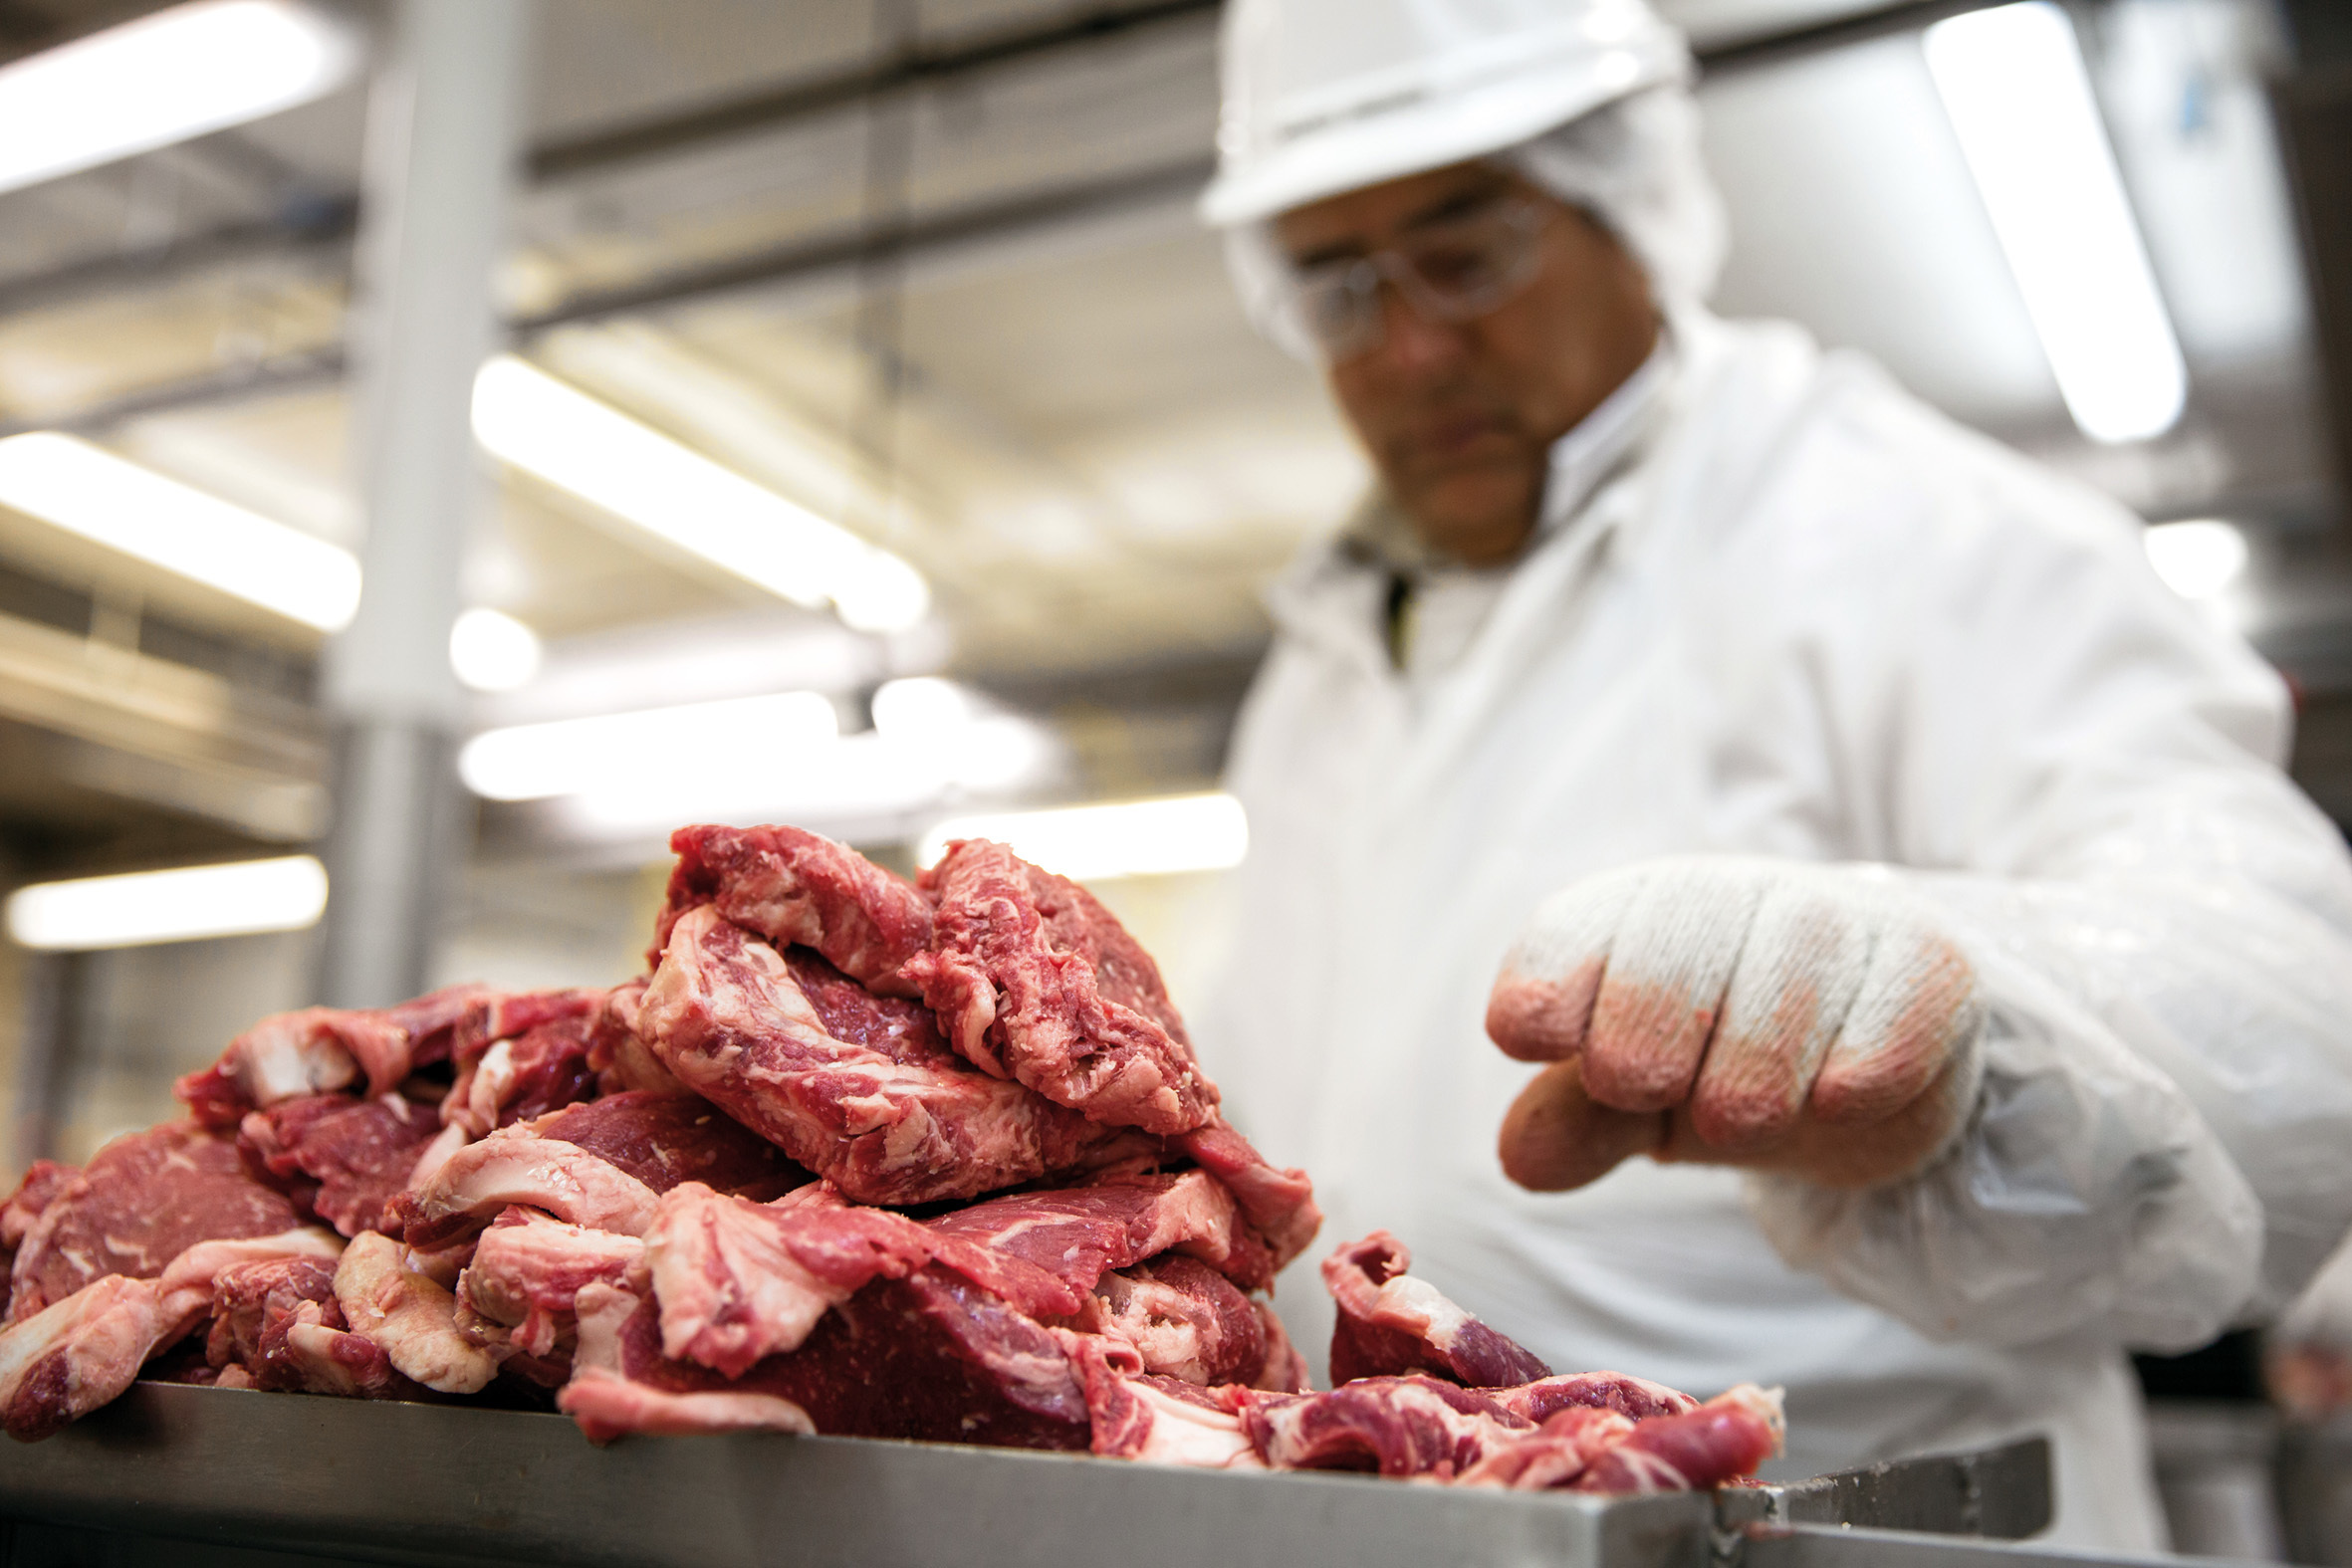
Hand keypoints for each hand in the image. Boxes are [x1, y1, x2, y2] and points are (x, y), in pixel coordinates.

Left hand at [1486, 858, 1983, 1191]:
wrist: (1862, 1066)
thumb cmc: (1717, 1069)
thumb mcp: (1641, 1104)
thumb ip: (1582, 1121)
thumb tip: (1520, 1159)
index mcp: (1634, 919)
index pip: (1579, 927)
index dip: (1548, 975)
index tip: (1525, 1038)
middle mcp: (1733, 900)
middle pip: (1682, 929)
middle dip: (1650, 1008)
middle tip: (1635, 1084)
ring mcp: (1838, 922)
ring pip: (1796, 959)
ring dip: (1759, 1046)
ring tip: (1735, 1120)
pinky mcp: (1929, 964)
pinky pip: (1907, 990)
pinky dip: (1873, 1046)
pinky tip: (1841, 1100)